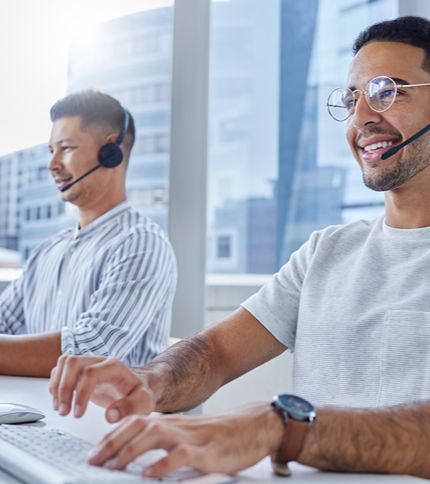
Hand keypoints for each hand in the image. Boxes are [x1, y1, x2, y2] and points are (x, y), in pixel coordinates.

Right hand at [49, 355, 154, 420]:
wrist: (140, 386)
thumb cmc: (141, 393)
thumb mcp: (144, 402)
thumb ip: (130, 408)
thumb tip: (110, 416)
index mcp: (115, 366)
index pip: (90, 373)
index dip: (80, 393)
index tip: (78, 414)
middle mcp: (99, 362)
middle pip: (73, 362)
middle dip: (63, 387)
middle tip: (64, 411)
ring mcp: (89, 364)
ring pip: (64, 363)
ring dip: (57, 385)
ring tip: (61, 408)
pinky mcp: (81, 372)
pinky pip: (61, 370)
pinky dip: (56, 385)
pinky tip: (61, 402)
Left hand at [87, 402, 284, 477]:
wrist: (253, 425)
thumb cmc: (221, 434)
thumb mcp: (191, 436)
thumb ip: (168, 443)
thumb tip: (141, 459)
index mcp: (173, 423)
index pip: (136, 422)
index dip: (113, 435)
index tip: (95, 451)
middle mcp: (178, 426)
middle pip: (139, 426)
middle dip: (113, 442)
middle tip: (94, 460)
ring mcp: (193, 437)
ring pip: (155, 435)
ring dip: (131, 450)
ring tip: (113, 466)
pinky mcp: (208, 452)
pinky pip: (181, 455)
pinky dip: (163, 464)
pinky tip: (149, 475)